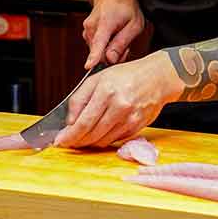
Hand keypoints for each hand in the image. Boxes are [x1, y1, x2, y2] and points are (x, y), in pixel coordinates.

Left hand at [54, 52, 184, 147]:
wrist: (157, 77)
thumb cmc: (126, 76)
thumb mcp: (98, 78)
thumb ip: (79, 98)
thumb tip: (69, 121)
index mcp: (106, 91)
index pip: (83, 121)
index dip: (70, 135)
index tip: (60, 141)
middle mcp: (119, 106)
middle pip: (92, 134)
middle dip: (76, 141)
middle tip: (68, 142)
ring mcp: (130, 118)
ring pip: (103, 140)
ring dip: (90, 142)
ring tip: (83, 137)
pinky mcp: (137, 127)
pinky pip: (115, 140)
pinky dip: (104, 139)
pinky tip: (100, 133)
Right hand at [82, 0, 144, 68]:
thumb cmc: (126, 8)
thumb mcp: (134, 25)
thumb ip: (122, 43)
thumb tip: (110, 59)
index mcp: (105, 23)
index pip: (99, 43)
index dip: (94, 56)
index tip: (88, 66)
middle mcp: (92, 26)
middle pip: (100, 53)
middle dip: (113, 55)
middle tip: (126, 45)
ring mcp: (87, 30)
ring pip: (98, 52)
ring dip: (109, 50)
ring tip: (119, 37)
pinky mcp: (86, 33)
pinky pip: (95, 47)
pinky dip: (104, 47)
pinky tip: (112, 37)